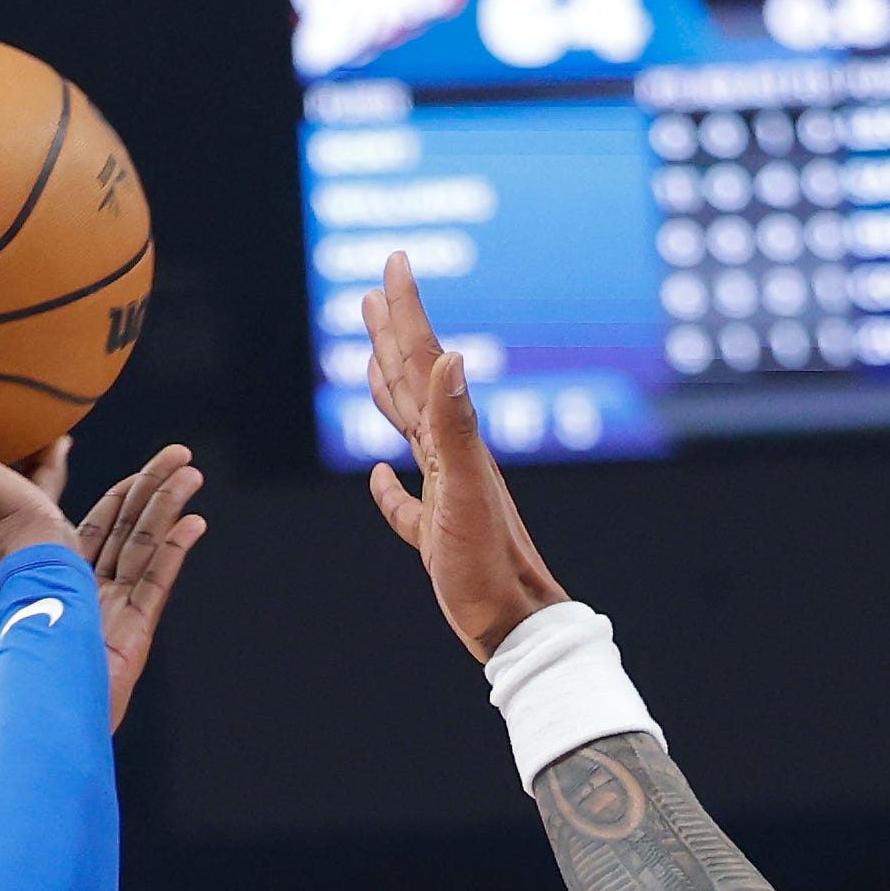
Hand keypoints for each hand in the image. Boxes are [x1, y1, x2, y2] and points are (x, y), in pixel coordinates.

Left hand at [0, 439, 209, 786]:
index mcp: (48, 606)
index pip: (74, 539)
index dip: (91, 501)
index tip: (106, 465)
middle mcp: (86, 611)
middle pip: (122, 536)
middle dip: (147, 492)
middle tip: (175, 452)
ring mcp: (110, 627)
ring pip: (143, 552)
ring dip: (167, 508)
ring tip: (189, 466)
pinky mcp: (128, 647)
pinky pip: (154, 590)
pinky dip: (174, 555)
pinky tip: (193, 521)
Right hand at [360, 252, 573, 657]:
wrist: (516, 627)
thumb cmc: (490, 567)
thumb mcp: (467, 490)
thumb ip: (456, 424)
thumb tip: (449, 354)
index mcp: (454, 442)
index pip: (424, 361)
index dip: (406, 311)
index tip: (395, 263)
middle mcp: (452, 459)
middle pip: (414, 383)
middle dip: (394, 334)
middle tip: (377, 290)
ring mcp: (445, 496)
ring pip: (409, 430)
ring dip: (390, 389)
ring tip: (373, 356)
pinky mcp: (438, 538)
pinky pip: (404, 503)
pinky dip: (386, 486)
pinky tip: (378, 474)